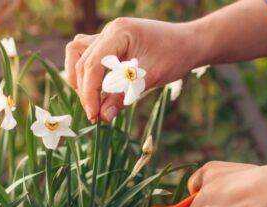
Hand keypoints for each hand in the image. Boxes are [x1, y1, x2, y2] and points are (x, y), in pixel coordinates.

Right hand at [65, 18, 200, 122]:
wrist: (189, 43)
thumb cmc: (175, 56)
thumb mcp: (151, 78)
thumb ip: (124, 96)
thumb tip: (103, 116)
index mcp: (119, 32)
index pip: (93, 64)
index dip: (90, 93)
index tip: (93, 116)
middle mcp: (109, 31)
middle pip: (81, 61)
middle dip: (85, 90)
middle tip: (95, 115)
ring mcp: (107, 35)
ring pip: (77, 54)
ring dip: (80, 79)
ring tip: (92, 100)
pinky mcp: (109, 44)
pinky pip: (87, 55)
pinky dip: (87, 73)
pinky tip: (98, 90)